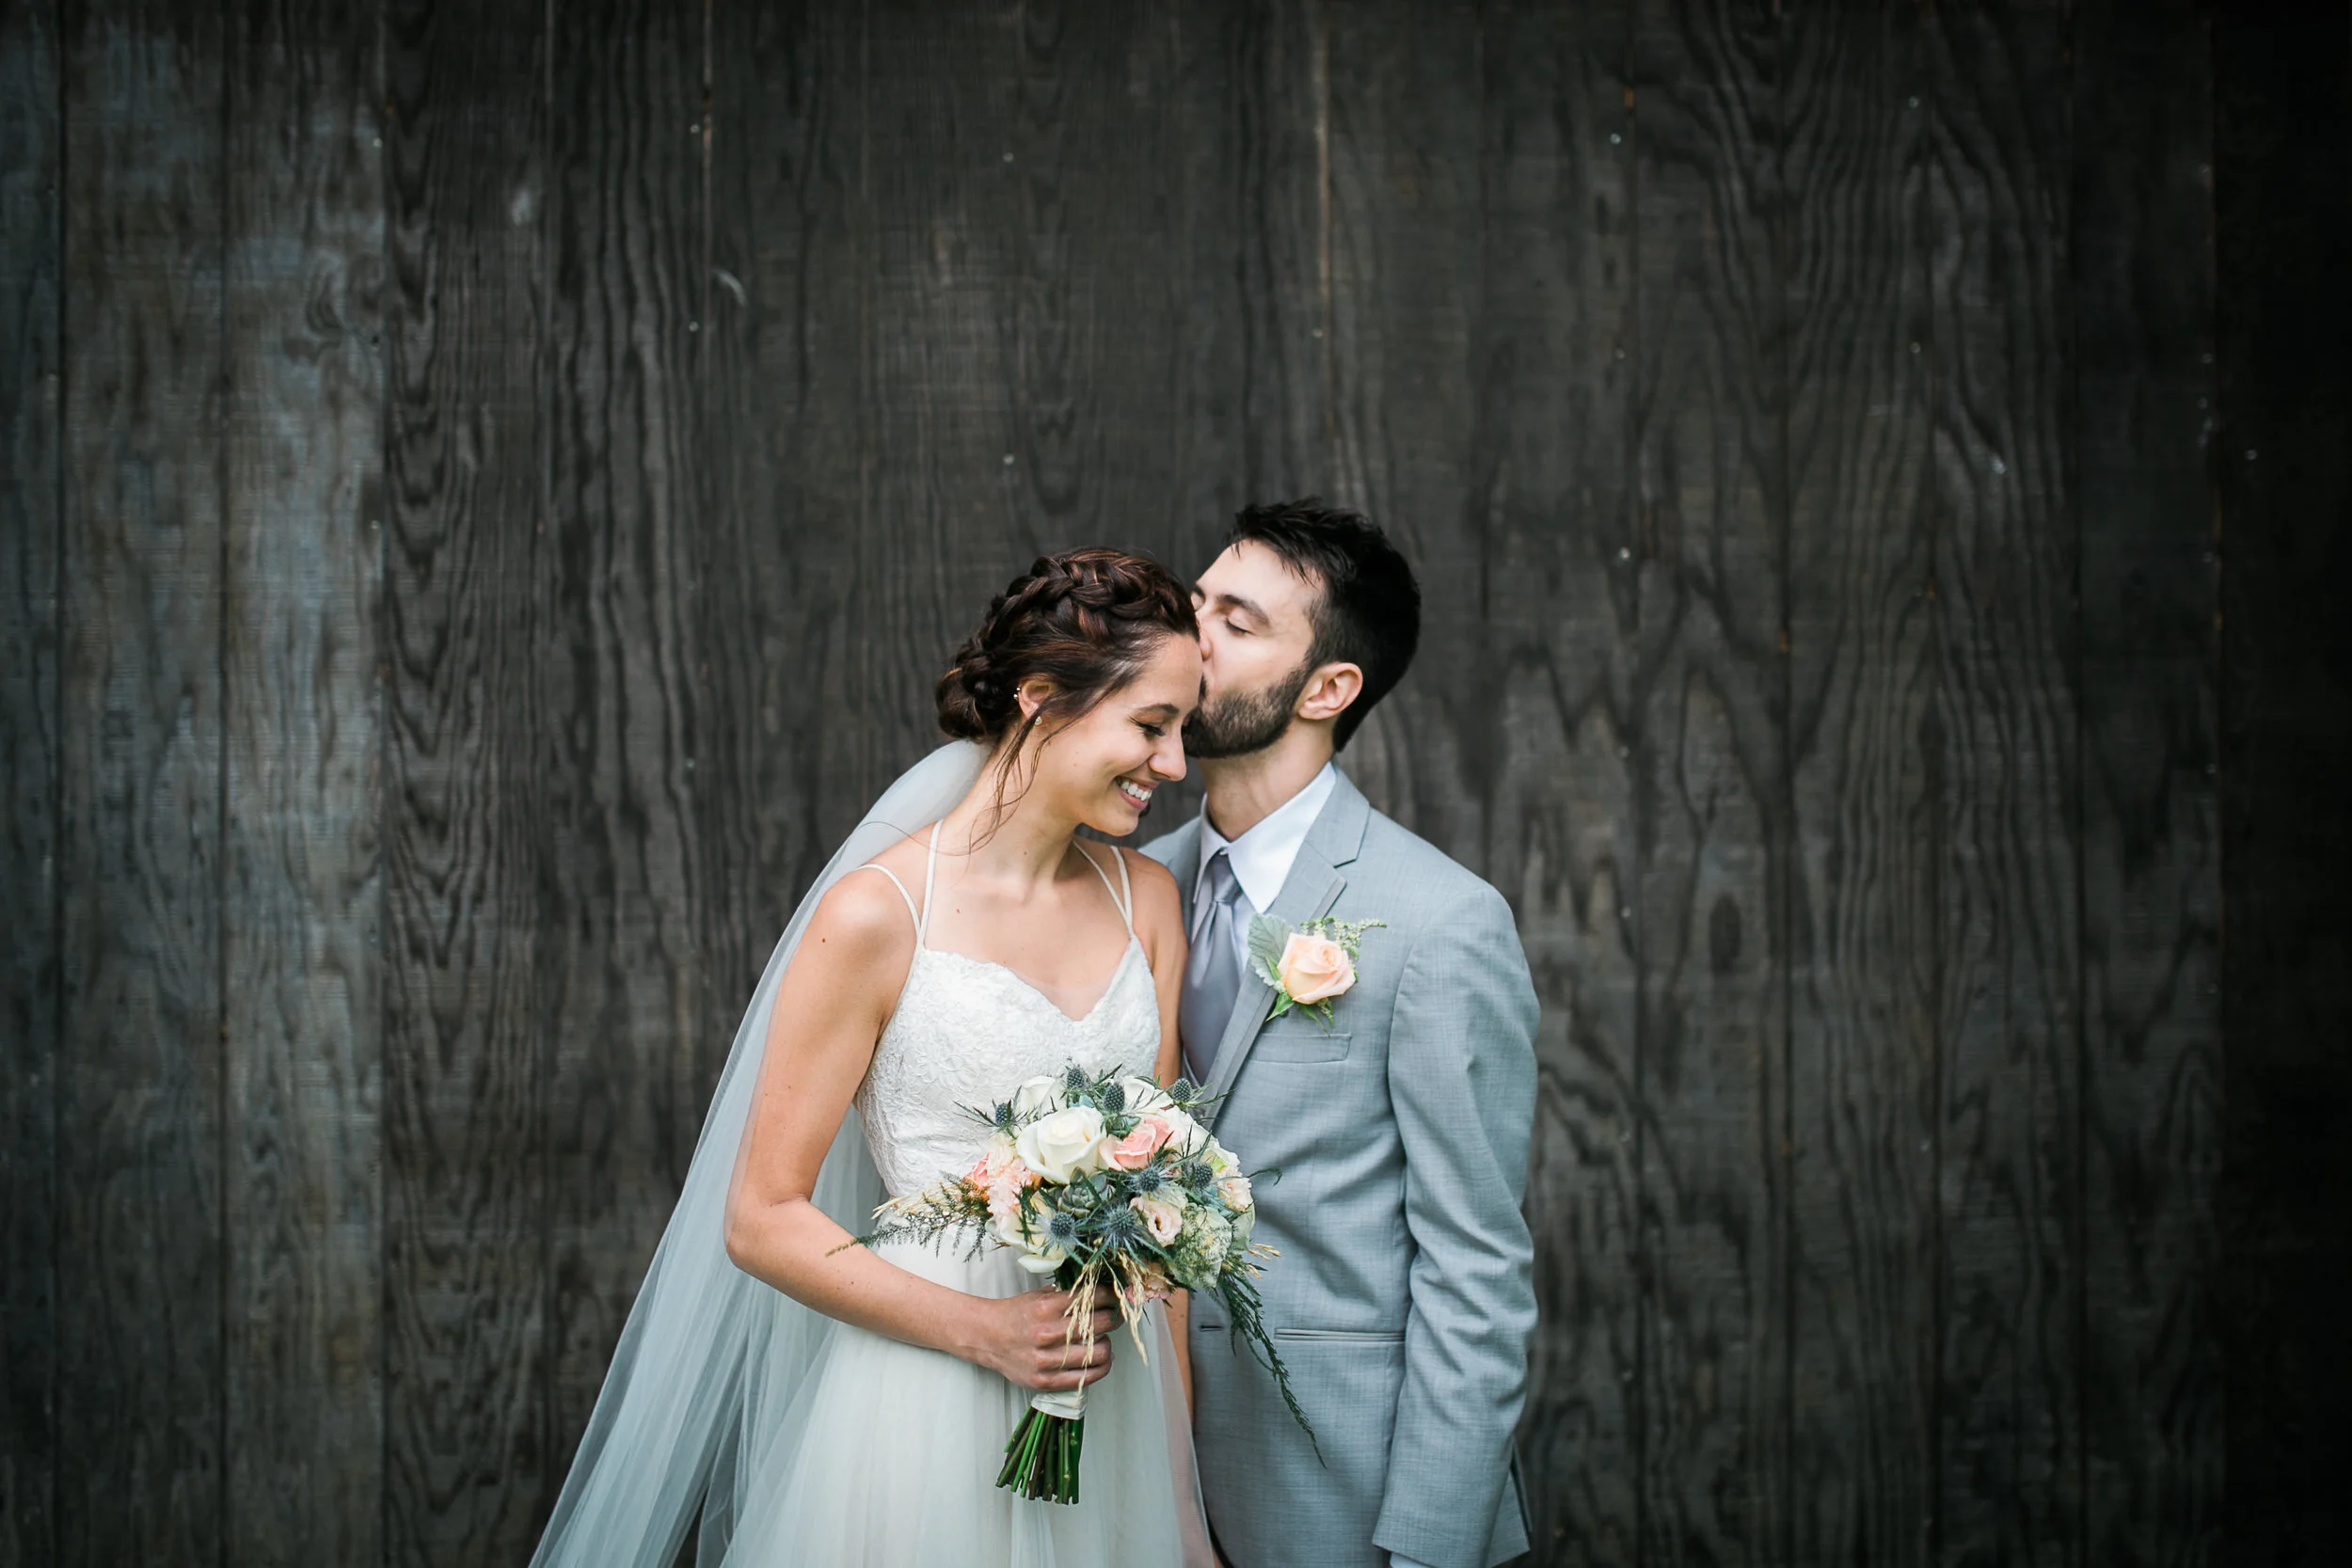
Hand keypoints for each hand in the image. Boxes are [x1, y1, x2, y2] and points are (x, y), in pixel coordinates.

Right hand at [969, 1286, 1118, 1391]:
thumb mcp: (1039, 1296)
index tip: (1118, 1296)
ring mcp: (1045, 1360)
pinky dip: (1101, 1368)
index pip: (1091, 1299)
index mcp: (1046, 1307)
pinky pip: (1085, 1378)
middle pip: (1099, 1324)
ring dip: (1108, 1344)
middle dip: (1114, 1318)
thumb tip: (1103, 1292)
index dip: (1111, 1296)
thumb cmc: (1016, 1315)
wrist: (986, 1337)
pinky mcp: (1045, 1381)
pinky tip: (1103, 1360)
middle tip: (1117, 1316)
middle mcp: (1046, 1333)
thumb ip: (1068, 1295)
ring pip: (1097, 1353)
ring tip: (1105, 1340)